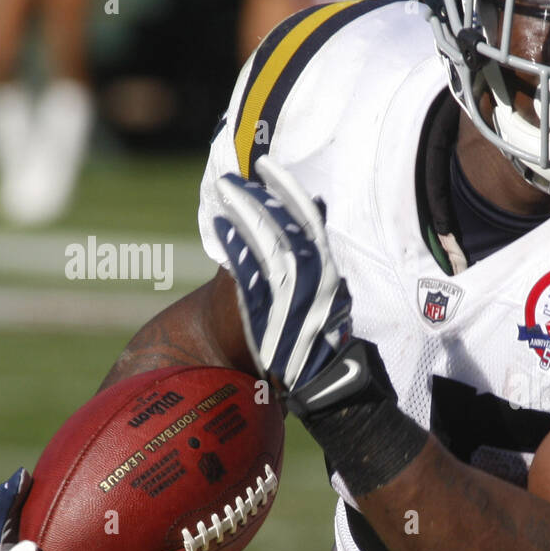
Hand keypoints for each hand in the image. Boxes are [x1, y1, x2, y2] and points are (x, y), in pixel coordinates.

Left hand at [214, 156, 372, 420]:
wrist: (288, 382)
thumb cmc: (289, 334)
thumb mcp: (307, 292)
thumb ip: (305, 252)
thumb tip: (316, 205)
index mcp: (328, 275)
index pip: (311, 223)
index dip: (289, 193)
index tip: (266, 168)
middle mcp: (318, 286)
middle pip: (290, 230)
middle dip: (264, 198)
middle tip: (240, 175)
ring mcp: (295, 302)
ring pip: (272, 246)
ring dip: (248, 215)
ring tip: (227, 192)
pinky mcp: (270, 317)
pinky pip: (251, 273)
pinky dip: (236, 245)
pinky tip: (221, 226)